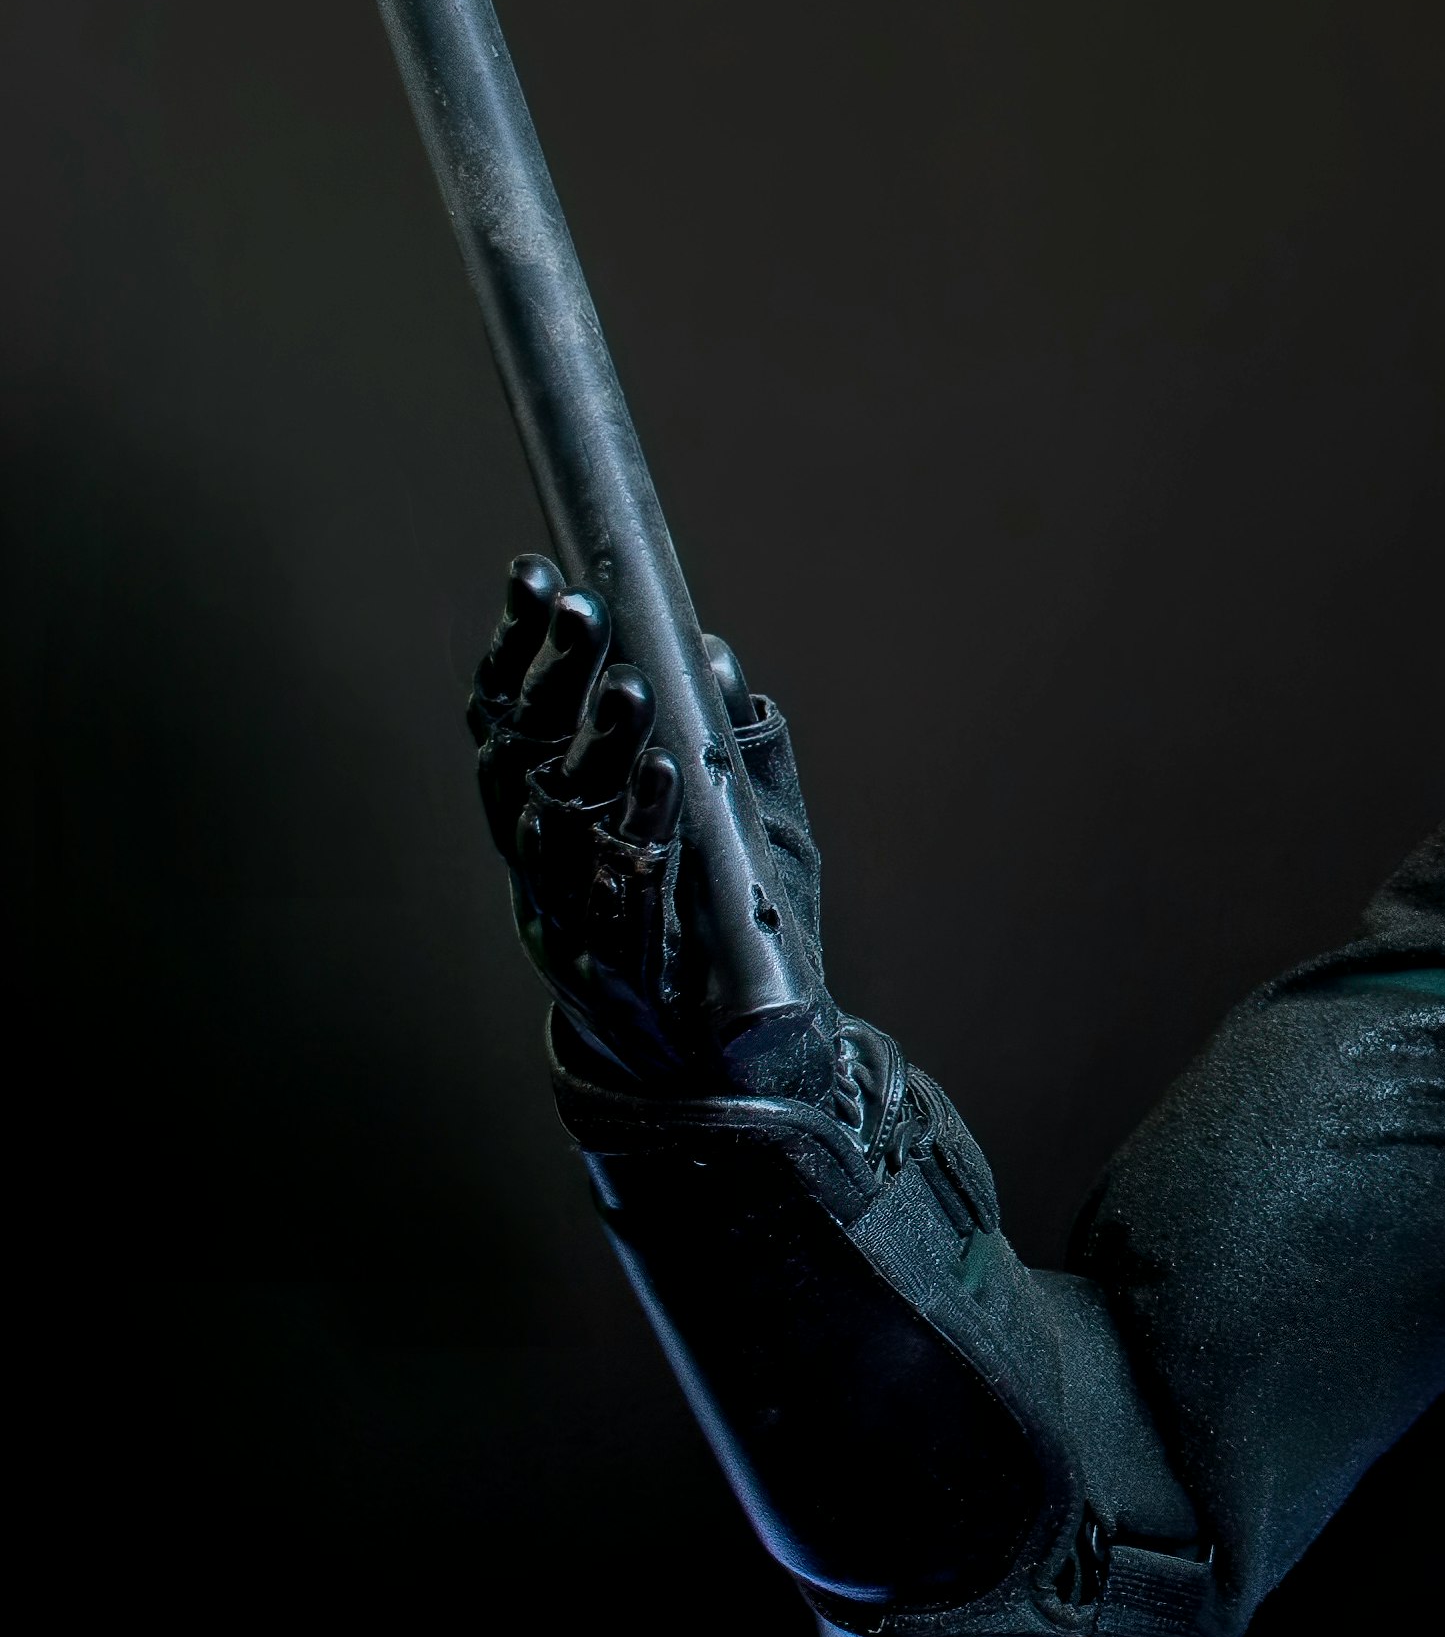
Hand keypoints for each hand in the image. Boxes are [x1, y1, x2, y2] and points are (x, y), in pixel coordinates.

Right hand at [468, 553, 826, 1087]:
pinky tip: (667, 774)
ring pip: (564, 830)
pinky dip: (642, 830)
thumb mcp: (735, 820)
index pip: (515, 721)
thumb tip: (715, 652)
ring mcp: (573, 925)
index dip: (519, 648)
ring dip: (593, 753)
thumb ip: (722, 742)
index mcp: (554, 823)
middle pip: (527, 764)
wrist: (737, 1064)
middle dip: (553, 682)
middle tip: (582, 608)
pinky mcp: (621, 975)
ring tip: (630, 684)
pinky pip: (624, 893)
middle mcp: (545, 870)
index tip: (535, 572)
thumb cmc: (728, 924)